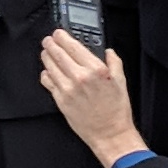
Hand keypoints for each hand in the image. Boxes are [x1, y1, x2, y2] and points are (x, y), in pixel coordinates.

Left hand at [37, 31, 140, 161]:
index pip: (73, 46)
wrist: (110, 133)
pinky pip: (47, 82)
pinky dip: (46, 74)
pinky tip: (48, 72)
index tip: (58, 34)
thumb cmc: (116, 111)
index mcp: (96, 70)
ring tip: (46, 53)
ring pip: (49, 66)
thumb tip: (109, 52)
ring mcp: (68, 89)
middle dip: (50, 44)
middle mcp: (80, 78)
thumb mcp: (121, 81)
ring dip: (46, 57)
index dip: (62, 37)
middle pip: (57, 54)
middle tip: (48, 40)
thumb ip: (114, 62)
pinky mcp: (60, 101)